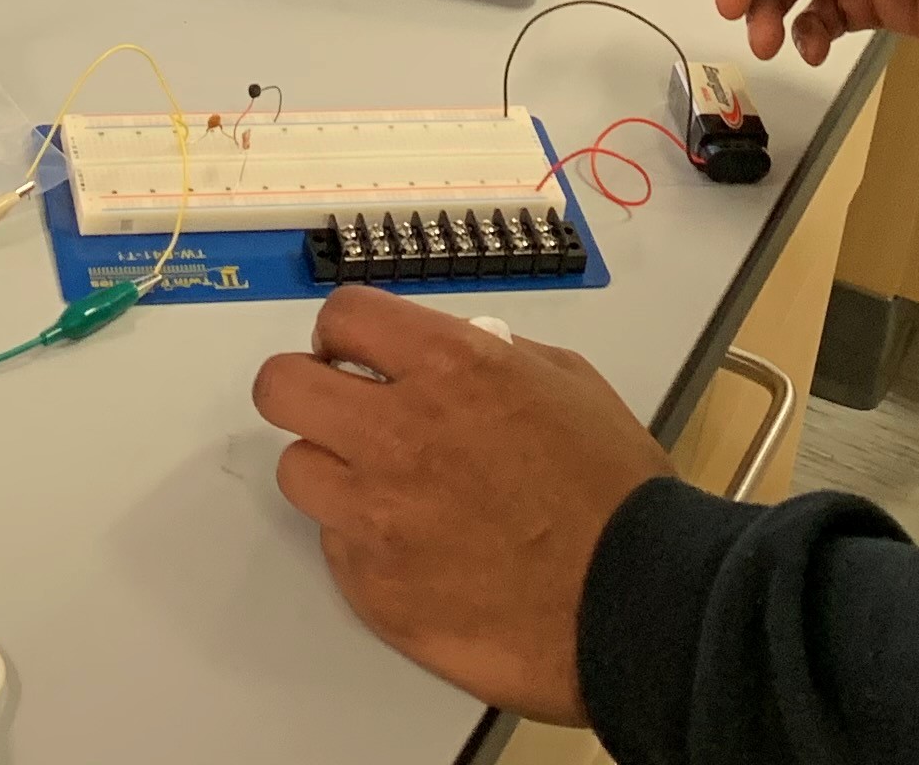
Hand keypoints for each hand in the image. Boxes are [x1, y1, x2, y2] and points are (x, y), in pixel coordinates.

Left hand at [252, 284, 670, 721]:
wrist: (636, 602)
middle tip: (344, 410)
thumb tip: (444, 359)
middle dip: (307, 388)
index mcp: (452, 366)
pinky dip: (366, 543)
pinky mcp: (373, 587)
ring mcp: (377, 516)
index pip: (344, 316)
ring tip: (384, 490)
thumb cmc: (617, 492)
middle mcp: (398, 432)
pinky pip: (336, 546)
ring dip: (333, 471)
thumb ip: (491, 357)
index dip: (346, 333)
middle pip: (282, 386)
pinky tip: (418, 551)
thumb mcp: (567, 381)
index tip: (358, 354)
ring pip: (297, 469)